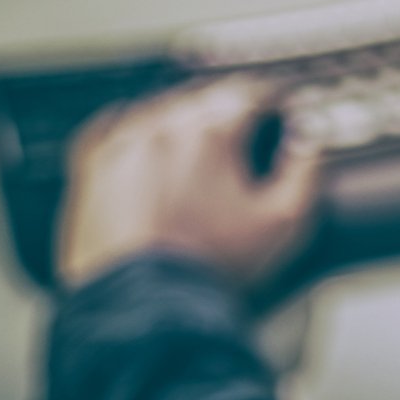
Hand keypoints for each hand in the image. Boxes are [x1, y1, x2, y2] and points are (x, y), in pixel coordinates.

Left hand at [57, 77, 320, 292]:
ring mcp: (122, 144)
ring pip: (160, 110)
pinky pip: (108, 129)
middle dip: (229, 109)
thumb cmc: (213, 266)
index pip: (252, 94)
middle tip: (245, 124)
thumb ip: (305, 171)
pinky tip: (140, 135)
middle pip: (205, 98)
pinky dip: (127, 127)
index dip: (274, 99)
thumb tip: (308, 136)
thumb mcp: (283, 223)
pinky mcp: (91, 170)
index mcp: (212, 131)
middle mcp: (164, 125)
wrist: (140, 305)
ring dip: (183, 118)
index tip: (282, 107)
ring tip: (198, 138)